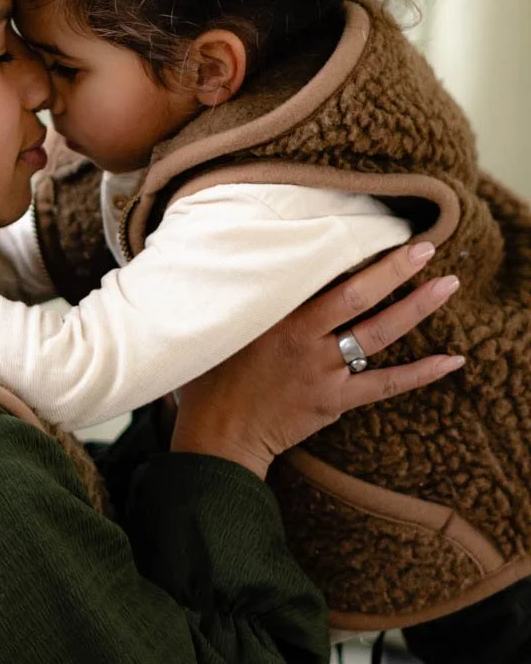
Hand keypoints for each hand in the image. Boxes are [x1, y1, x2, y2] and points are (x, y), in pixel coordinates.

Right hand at [171, 243, 462, 478]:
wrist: (219, 433)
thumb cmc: (212, 374)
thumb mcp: (224, 324)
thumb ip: (246, 295)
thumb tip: (250, 257)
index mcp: (277, 314)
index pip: (322, 274)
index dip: (354, 253)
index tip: (381, 230)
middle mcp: (304, 338)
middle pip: (359, 297)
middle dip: (395, 269)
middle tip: (427, 247)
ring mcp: (323, 370)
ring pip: (379, 334)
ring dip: (416, 308)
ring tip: (447, 286)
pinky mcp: (334, 400)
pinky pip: (385, 384)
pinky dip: (420, 373)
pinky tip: (451, 360)